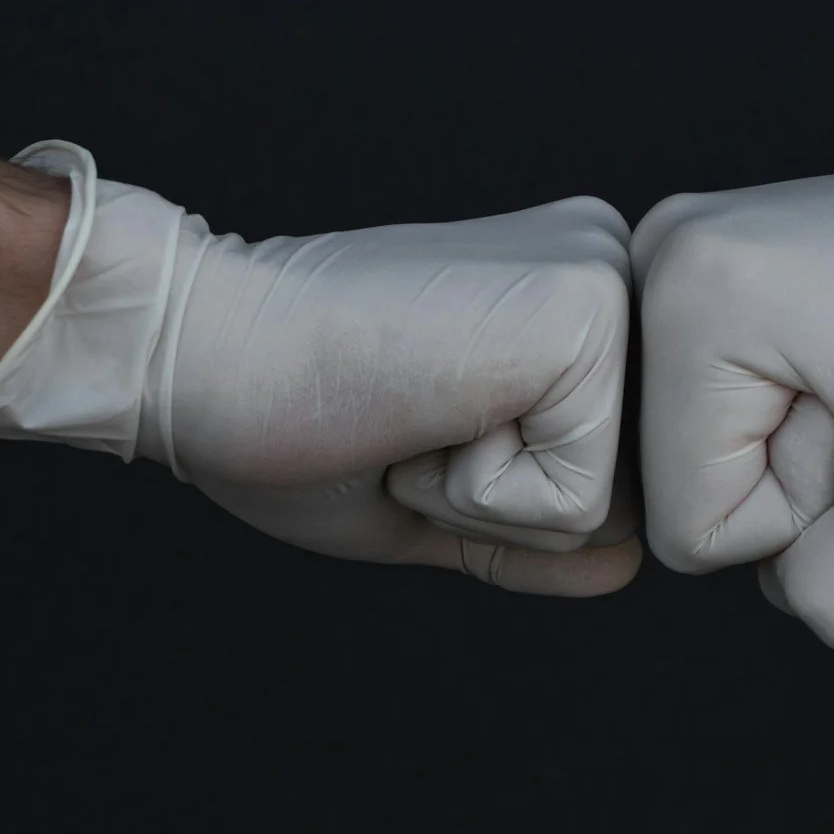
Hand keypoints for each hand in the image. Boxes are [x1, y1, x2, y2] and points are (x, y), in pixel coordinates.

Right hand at [0, 145, 639, 596]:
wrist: (201, 350)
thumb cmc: (294, 419)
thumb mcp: (436, 493)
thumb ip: (534, 526)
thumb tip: (633, 562)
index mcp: (577, 301)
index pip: (607, 485)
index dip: (489, 502)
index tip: (408, 421)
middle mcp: (611, 271)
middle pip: (624, 499)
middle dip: (500, 505)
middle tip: (406, 417)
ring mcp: (610, 283)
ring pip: (609, 507)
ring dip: (484, 499)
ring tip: (411, 409)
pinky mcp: (587, 315)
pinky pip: (577, 502)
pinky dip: (477, 492)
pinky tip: (418, 407)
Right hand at [630, 48, 833, 646]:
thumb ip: (828, 597)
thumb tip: (780, 578)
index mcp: (689, 295)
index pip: (690, 524)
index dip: (811, 517)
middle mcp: (668, 251)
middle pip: (695, 482)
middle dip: (815, 479)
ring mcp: (705, 247)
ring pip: (729, 449)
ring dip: (827, 448)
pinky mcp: (748, 259)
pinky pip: (755, 404)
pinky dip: (832, 408)